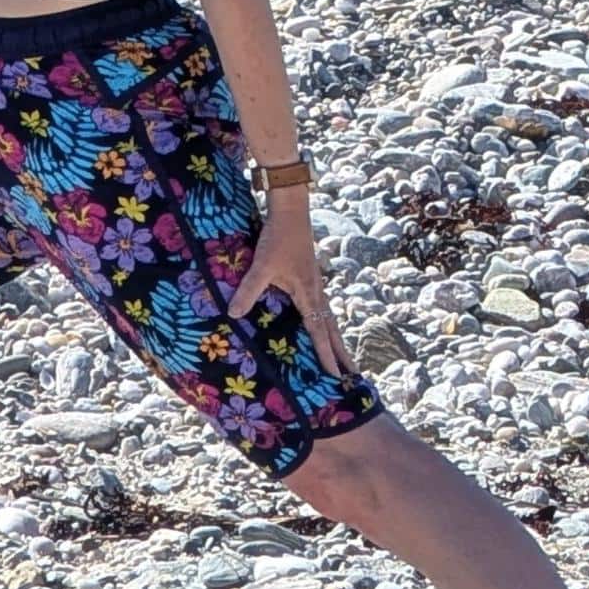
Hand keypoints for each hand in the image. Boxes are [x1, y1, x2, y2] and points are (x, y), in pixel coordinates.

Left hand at [244, 191, 342, 360]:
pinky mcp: (312, 278)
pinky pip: (324, 307)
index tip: (336, 376)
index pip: (319, 331)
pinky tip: (324, 323)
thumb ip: (248, 291)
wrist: (292, 212)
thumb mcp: (261, 266)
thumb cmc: (278, 238)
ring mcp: (317, 285)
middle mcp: (317, 293)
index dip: (326, 355)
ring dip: (336, 338)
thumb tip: (234, 315)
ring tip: (343, 355)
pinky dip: (328, 322)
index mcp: (308, 294)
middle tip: (354, 373)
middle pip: (333, 329)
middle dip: (342, 352)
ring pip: (330, 318)